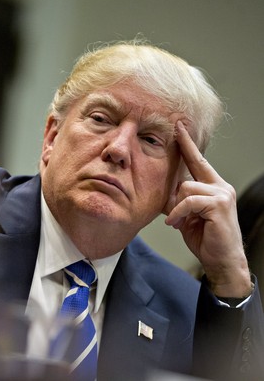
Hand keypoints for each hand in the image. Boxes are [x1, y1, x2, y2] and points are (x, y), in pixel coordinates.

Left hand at [165, 121, 251, 297]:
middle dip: (180, 171)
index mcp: (213, 186)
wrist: (221, 260)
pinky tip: (176, 224)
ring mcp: (222, 194)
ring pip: (186, 187)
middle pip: (191, 169)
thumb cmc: (205, 238)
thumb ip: (179, 199)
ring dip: (176, 207)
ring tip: (178, 222)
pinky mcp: (219, 204)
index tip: (179, 126)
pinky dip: (179, 213)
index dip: (188, 144)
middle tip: (175, 177)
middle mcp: (221, 186)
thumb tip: (164, 189)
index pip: (198, 160)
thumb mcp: (186, 215)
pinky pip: (188, 201)